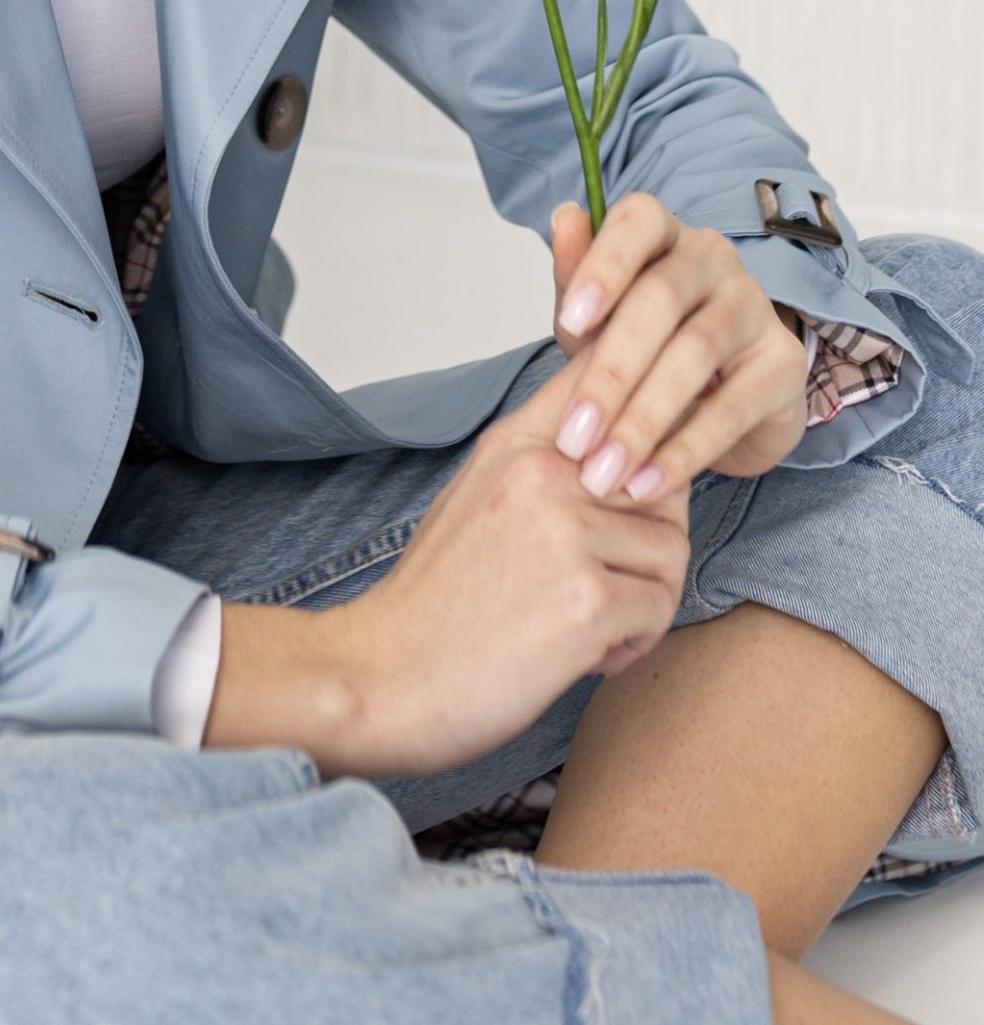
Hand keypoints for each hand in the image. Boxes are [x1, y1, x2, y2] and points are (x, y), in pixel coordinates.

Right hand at [308, 351, 693, 779]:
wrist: (385, 676)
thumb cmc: (437, 602)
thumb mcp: (480, 498)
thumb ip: (546, 464)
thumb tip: (628, 449)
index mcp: (516, 441)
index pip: (610, 380)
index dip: (650, 418)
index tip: (646, 464)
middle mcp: (544, 471)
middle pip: (664, 482)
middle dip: (651, 542)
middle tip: (605, 584)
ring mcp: (566, 531)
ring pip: (671, 551)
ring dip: (645, 600)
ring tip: (590, 627)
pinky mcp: (587, 598)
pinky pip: (659, 609)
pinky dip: (633, 643)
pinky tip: (584, 657)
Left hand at [548, 192, 810, 507]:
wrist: (723, 399)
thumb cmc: (648, 344)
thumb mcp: (600, 315)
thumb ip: (576, 275)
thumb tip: (563, 218)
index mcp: (662, 234)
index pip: (638, 222)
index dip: (603, 266)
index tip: (569, 321)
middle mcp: (713, 258)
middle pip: (659, 300)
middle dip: (609, 373)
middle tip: (573, 437)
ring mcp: (754, 306)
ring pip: (693, 355)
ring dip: (641, 421)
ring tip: (604, 471)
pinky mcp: (783, 364)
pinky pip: (731, 408)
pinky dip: (684, 451)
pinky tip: (648, 482)